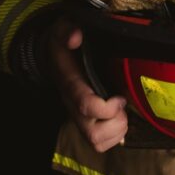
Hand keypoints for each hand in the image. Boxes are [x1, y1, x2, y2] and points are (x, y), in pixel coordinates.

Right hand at [42, 17, 127, 151]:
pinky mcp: (87, 123)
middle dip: (115, 122)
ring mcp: (79, 117)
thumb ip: (67, 31)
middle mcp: (74, 106)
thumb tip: (76, 37)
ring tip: (121, 110)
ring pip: (98, 142)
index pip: (86, 106)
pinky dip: (116, 135)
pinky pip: (102, 144)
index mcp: (71, 85)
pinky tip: (119, 116)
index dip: (106, 107)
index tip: (119, 97)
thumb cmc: (63, 45)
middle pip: (93, 134)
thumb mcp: (62, 29)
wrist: (53, 57)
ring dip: (117, 130)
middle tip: (122, 103)